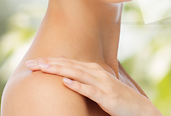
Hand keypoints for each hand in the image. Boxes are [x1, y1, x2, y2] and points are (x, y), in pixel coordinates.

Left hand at [25, 56, 161, 115]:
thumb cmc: (118, 98)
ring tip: (44, 68)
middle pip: (70, 66)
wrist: (139, 108)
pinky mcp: (108, 97)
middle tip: (31, 63)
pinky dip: (78, 86)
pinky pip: (91, 91)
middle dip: (50, 63)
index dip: (51, 61)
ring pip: (78, 74)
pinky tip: (66, 83)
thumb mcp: (100, 86)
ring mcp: (103, 85)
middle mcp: (98, 74)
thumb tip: (66, 76)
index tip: (34, 61)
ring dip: (60, 70)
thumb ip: (85, 79)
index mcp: (95, 71)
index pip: (69, 63)